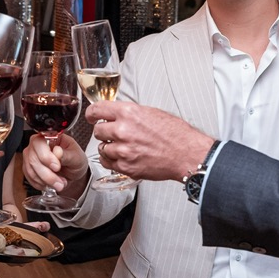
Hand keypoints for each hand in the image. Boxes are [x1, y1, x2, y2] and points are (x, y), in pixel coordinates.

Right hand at [22, 133, 89, 198]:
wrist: (72, 172)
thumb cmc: (75, 160)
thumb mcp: (77, 157)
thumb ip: (67, 155)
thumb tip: (57, 152)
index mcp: (50, 136)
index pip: (40, 143)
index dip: (46, 157)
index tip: (57, 167)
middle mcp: (37, 144)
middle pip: (33, 158)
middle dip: (47, 174)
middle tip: (60, 182)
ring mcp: (31, 155)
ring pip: (31, 170)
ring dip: (45, 181)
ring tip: (59, 184)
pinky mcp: (29, 167)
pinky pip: (29, 177)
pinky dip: (40, 184)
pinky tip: (50, 185)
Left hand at [87, 101, 215, 182]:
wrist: (187, 154)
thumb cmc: (175, 134)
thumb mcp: (151, 113)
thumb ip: (130, 113)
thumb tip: (115, 114)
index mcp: (129, 113)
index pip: (97, 110)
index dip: (92, 114)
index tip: (92, 117)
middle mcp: (123, 131)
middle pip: (97, 131)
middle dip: (104, 132)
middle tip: (113, 134)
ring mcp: (123, 150)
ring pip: (101, 148)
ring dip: (109, 147)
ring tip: (123, 147)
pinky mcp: (126, 167)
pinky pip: (108, 163)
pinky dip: (112, 160)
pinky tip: (123, 157)